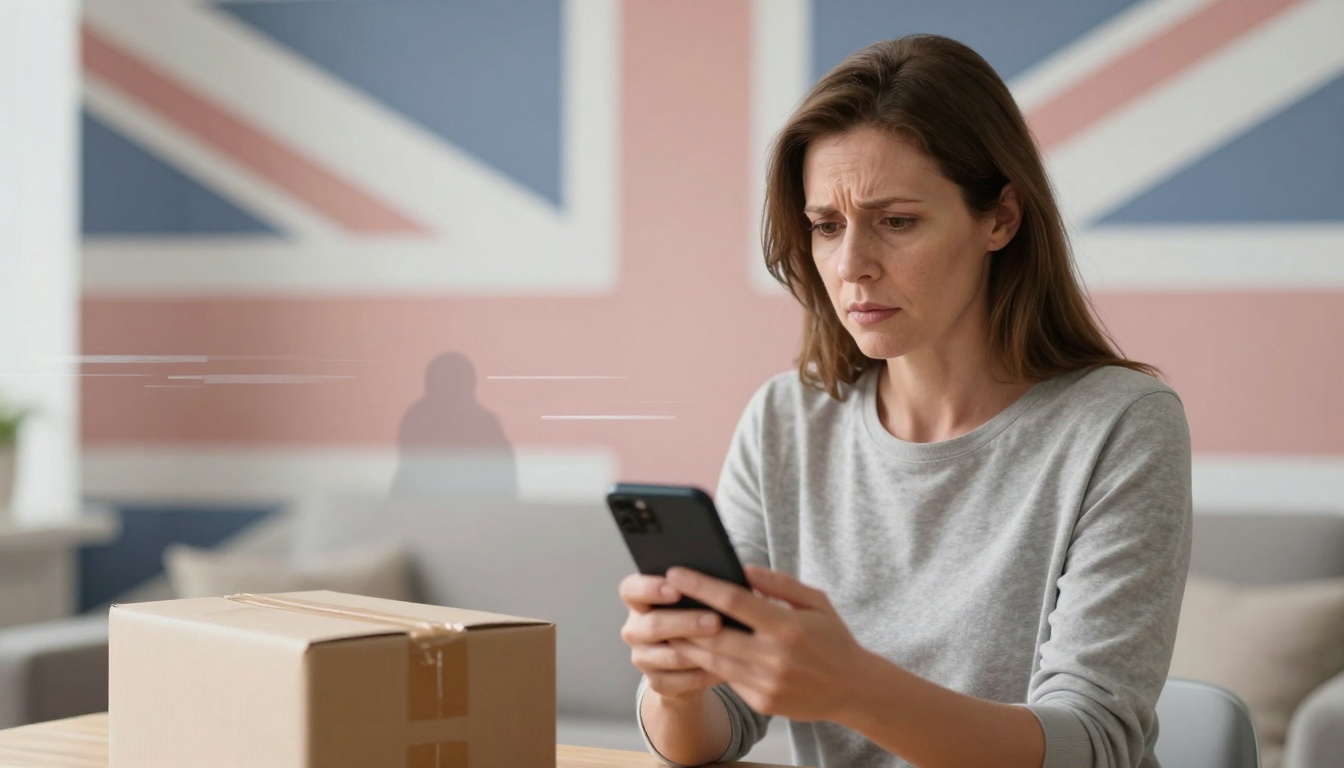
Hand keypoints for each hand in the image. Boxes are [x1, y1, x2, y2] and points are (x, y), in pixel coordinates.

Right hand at [618, 573, 725, 700]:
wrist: (688, 660)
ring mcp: (642, 657)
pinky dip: (703, 674)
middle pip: (653, 625)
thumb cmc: (693, 616)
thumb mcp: (691, 598)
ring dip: (699, 651)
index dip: (650, 588)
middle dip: (687, 622)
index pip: (631, 590)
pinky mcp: (655, 682)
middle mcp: (634, 628)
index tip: (676, 588)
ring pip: (669, 655)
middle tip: (715, 620)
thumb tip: (721, 579)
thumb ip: (696, 587)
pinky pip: (680, 681)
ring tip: (727, 644)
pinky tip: (725, 667)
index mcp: (637, 601)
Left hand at [665, 565, 871, 721]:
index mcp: (788, 627)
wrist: (854, 689)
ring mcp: (766, 684)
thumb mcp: (815, 601)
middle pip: (714, 635)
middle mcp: (774, 658)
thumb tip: (743, 569)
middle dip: (682, 615)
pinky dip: (708, 663)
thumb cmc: (832, 638)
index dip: (701, 586)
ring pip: (713, 660)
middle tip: (660, 599)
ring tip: (667, 623)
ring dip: (686, 642)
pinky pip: (726, 679)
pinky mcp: (762, 702)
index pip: (734, 602)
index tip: (677, 572)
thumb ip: (780, 583)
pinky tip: (694, 648)